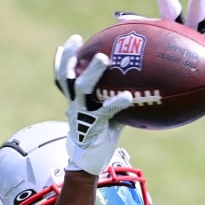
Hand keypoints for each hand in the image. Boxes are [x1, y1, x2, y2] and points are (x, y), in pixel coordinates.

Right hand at [53, 35, 133, 174]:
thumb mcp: (107, 117)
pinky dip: (116, 103)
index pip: (65, 76)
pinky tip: (127, 97)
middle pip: (67, 76)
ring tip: (104, 59)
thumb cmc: (100, 138)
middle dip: (72, 57)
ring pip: (81, 88)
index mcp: (75, 101)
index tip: (74, 40)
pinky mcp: (92, 126)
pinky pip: (104, 111)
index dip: (66, 58)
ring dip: (92, 72)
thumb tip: (139, 89)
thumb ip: (116, 102)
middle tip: (82, 41)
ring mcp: (82, 115)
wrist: (88, 164)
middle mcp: (75, 105)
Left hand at [116, 0, 204, 66]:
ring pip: (197, 13)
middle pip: (171, 9)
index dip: (134, 21)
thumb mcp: (167, 73)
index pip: (148, 25)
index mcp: (168, 35)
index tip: (119, 17)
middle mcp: (183, 29)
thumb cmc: (185, 74)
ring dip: (196, 0)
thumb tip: (122, 74)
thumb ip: (150, 70)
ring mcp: (201, 32)